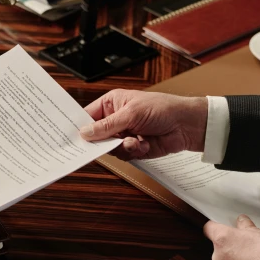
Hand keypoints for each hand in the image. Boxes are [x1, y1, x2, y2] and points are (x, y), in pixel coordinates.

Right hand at [81, 89, 207, 160]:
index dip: (79, 126)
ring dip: (122, 146)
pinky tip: (144, 143)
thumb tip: (85, 133)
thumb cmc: (162, 109)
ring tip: (134, 140)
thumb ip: (106, 126)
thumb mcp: (131, 114)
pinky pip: (123, 155)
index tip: (72, 137)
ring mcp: (124, 135)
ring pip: (108, 149)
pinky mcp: (133, 148)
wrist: (187, 125)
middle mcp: (115, 120)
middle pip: (96, 135)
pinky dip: (133, 151)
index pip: (88, 116)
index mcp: (111, 104)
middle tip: (104, 143)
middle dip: (101, 141)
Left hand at [204, 215, 259, 259]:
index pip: (210, 227)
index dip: (218, 223)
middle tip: (252, 238)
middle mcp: (219, 256)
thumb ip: (249, 227)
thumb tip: (244, 223)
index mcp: (223, 239)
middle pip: (222, 243)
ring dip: (244, 254)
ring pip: (231, 257)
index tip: (228, 223)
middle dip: (236, 240)